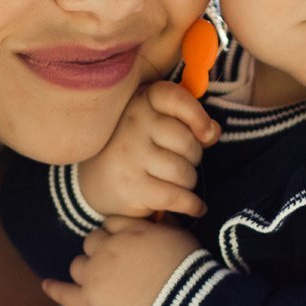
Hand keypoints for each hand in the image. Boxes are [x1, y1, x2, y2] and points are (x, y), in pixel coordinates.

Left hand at [42, 217, 200, 305]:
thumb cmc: (190, 276)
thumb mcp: (181, 240)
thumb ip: (164, 227)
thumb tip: (161, 217)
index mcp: (130, 232)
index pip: (112, 223)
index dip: (118, 233)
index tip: (125, 243)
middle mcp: (107, 249)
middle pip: (93, 241)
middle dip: (102, 250)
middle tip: (117, 265)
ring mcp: (95, 276)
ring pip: (79, 265)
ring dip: (87, 269)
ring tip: (99, 281)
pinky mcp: (89, 303)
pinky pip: (64, 293)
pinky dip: (54, 289)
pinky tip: (46, 285)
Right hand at [76, 83, 219, 221]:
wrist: (92, 183)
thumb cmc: (133, 150)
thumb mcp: (154, 126)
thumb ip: (185, 122)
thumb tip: (212, 132)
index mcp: (139, 102)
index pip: (175, 98)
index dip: (197, 115)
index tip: (205, 133)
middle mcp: (132, 124)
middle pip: (187, 142)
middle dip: (193, 158)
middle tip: (182, 163)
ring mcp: (130, 155)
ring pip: (184, 172)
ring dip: (189, 182)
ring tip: (178, 183)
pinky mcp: (131, 186)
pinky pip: (177, 197)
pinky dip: (192, 205)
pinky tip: (195, 207)